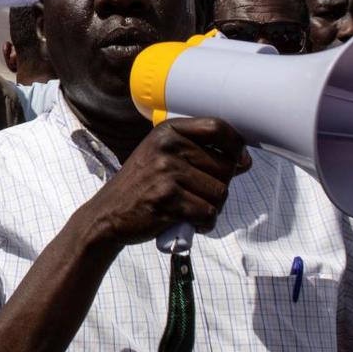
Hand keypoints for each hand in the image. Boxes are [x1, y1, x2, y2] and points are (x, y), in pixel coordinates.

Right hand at [84, 118, 249, 247]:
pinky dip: (203, 223)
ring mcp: (166, 172)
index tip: (238, 161)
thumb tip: (244, 161)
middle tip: (196, 195)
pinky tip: (187, 221)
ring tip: (189, 208)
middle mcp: (166, 147)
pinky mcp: (167, 199)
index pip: (217, 127)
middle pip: (225, 167)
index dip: (236, 146)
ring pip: (220, 193)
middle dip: (219, 187)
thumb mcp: (163, 157)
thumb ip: (200, 153)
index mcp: (167, 131)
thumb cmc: (142, 186)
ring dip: (211, 207)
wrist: (108, 214)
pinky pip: (208, 213)